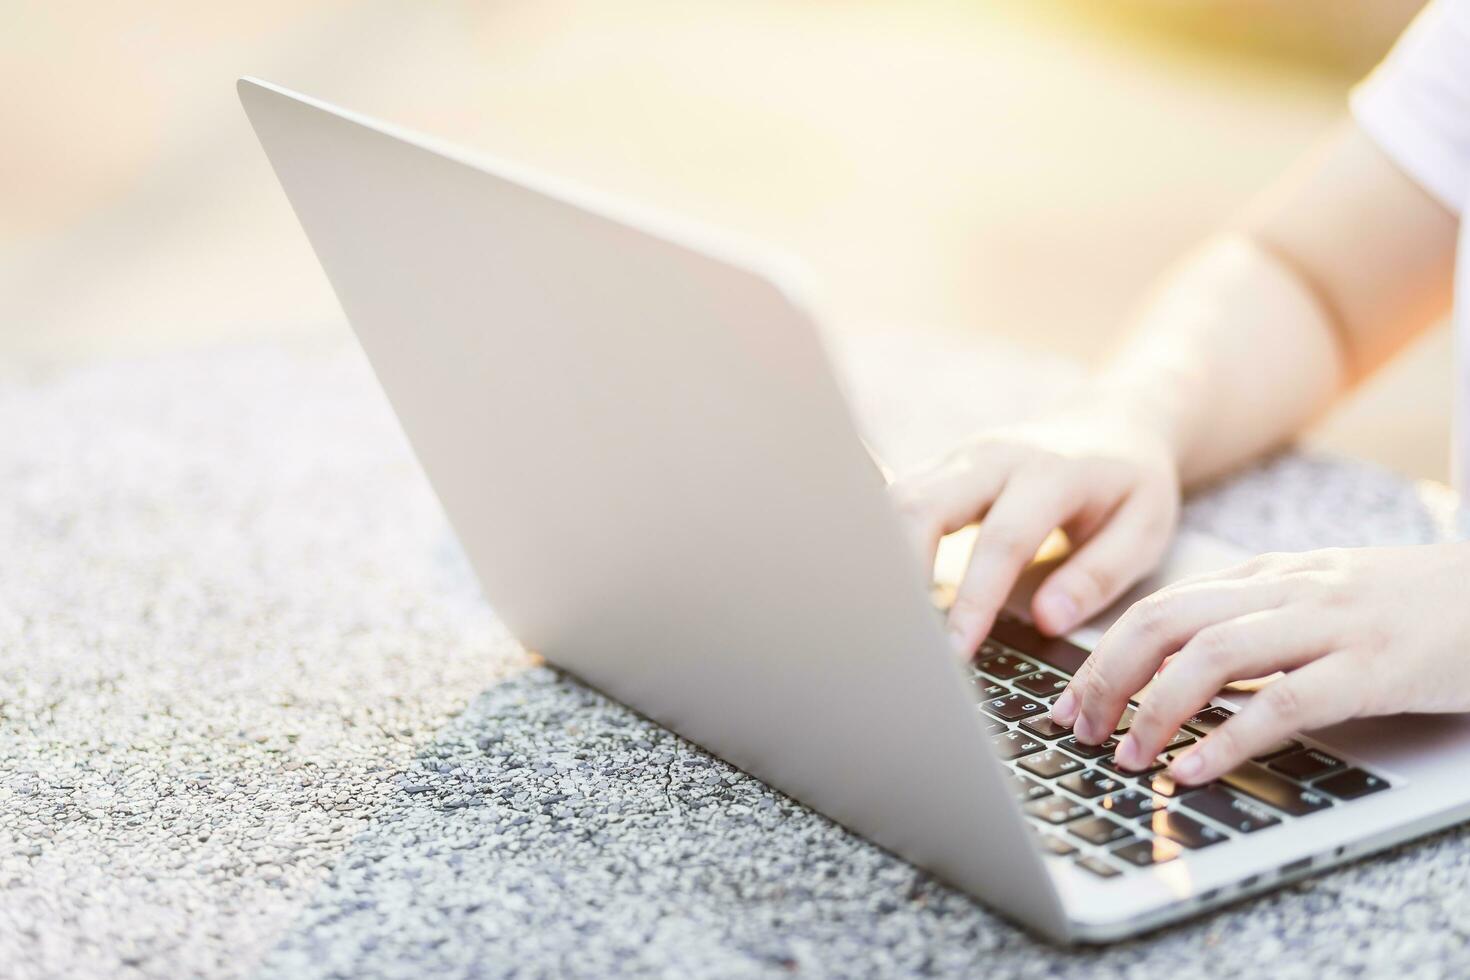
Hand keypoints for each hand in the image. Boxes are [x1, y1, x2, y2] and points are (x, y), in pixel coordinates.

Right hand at [888, 409, 1180, 655]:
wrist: (1115, 420)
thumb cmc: (1130, 485)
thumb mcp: (1143, 530)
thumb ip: (1098, 576)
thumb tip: (1047, 620)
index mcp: (1052, 474)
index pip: (1001, 541)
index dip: (974, 600)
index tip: (955, 651)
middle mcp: (996, 457)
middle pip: (923, 506)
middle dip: (902, 572)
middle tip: (901, 635)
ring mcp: (961, 457)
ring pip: (896, 497)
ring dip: (883, 557)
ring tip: (887, 617)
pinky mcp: (942, 467)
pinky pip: (896, 500)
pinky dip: (882, 542)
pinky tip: (879, 585)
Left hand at [1051, 543, 1469, 784]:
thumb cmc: (1412, 608)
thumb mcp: (1318, 601)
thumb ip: (1252, 624)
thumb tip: (1173, 670)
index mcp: (1267, 576)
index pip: (1158, 607)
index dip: (1100, 656)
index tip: (1064, 703)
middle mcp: (1287, 591)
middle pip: (1165, 622)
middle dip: (1105, 678)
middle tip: (1078, 730)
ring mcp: (1331, 625)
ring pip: (1211, 655)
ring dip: (1153, 709)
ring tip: (1125, 755)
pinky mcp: (1375, 668)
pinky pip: (1284, 702)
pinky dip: (1228, 739)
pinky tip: (1193, 769)